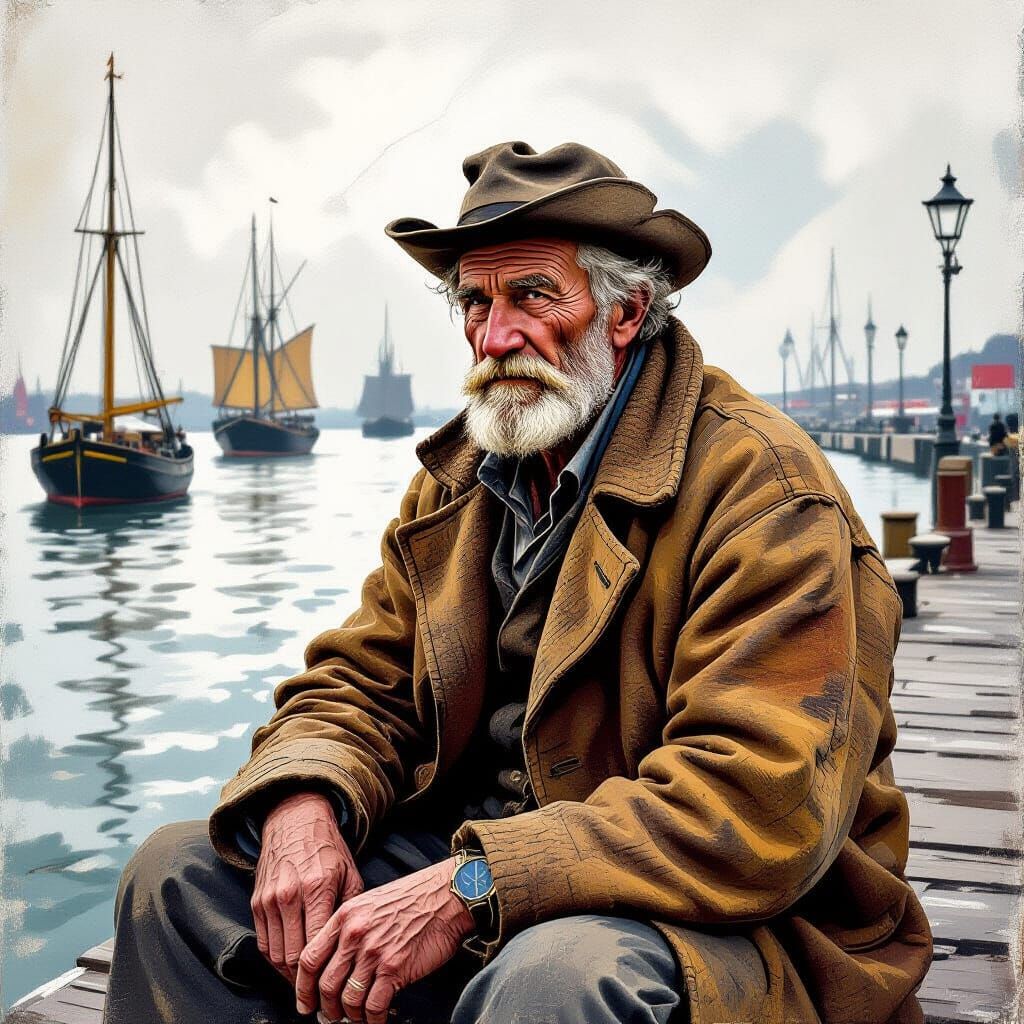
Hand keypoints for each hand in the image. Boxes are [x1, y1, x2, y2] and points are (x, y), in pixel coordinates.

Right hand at [251, 791, 362, 982]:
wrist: (295, 821)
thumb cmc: (328, 849)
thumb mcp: (350, 873)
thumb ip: (350, 909)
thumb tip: (353, 945)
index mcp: (318, 888)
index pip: (318, 944)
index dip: (325, 973)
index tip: (334, 989)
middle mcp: (290, 895)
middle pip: (294, 956)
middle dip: (306, 983)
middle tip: (319, 1000)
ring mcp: (270, 900)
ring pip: (276, 955)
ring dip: (289, 977)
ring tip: (305, 989)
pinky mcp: (256, 902)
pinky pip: (264, 943)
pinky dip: (275, 961)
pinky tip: (289, 968)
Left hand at [295, 857, 473, 1023]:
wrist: (446, 896)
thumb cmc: (412, 898)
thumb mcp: (370, 902)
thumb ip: (349, 928)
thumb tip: (335, 964)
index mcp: (345, 916)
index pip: (309, 959)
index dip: (303, 988)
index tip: (305, 1002)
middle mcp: (354, 934)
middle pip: (325, 984)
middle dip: (326, 1008)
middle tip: (331, 1017)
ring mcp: (374, 952)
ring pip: (348, 1000)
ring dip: (350, 1017)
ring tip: (356, 1019)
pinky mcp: (394, 968)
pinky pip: (373, 1006)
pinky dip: (372, 1020)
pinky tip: (377, 1019)